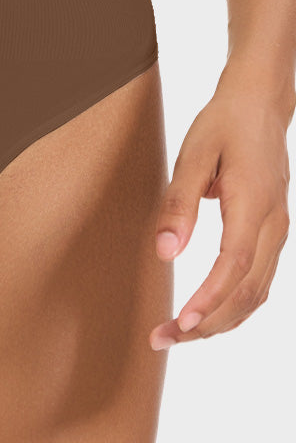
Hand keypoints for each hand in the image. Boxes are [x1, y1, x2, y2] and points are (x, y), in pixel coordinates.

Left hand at [149, 74, 290, 349]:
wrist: (259, 103)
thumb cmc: (223, 124)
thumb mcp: (193, 156)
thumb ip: (179, 205)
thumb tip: (165, 252)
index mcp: (254, 205)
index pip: (234, 266)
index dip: (209, 300)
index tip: (181, 324)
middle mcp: (274, 224)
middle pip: (248, 291)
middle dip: (208, 323)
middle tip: (163, 339)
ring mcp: (279, 229)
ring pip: (257, 292)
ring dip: (221, 319)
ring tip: (178, 334)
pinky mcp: (273, 230)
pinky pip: (260, 279)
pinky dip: (235, 304)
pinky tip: (208, 314)